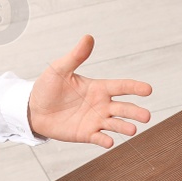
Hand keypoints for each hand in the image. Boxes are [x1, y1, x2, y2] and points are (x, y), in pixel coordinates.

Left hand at [27, 34, 152, 147]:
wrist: (33, 109)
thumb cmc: (48, 87)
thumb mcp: (60, 69)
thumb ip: (76, 56)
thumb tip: (88, 37)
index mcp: (98, 88)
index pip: (121, 86)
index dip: (135, 87)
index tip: (148, 90)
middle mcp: (101, 105)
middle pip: (123, 108)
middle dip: (135, 112)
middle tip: (146, 116)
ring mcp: (95, 120)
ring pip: (116, 124)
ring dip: (125, 127)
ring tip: (133, 130)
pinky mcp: (86, 134)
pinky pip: (99, 138)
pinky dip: (105, 140)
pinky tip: (109, 142)